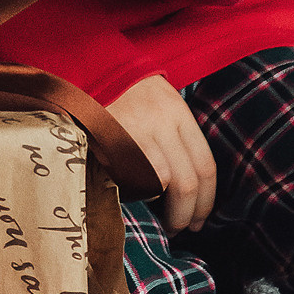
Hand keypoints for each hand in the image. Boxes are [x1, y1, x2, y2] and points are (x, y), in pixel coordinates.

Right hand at [108, 73, 215, 232]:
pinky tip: (138, 200)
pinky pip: (137, 175)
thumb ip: (173, 134)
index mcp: (178, 111)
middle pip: (189, 180)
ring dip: (168, 211)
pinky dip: (142, 193)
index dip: (206, 200)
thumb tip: (187, 183)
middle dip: (188, 213)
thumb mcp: (156, 102)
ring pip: (166, 183)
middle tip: (181, 228)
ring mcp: (139, 128)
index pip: (205, 164)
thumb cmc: (123, 90)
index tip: (199, 219)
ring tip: (163, 223)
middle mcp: (164, 119)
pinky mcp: (114, 136)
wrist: (87, 65)